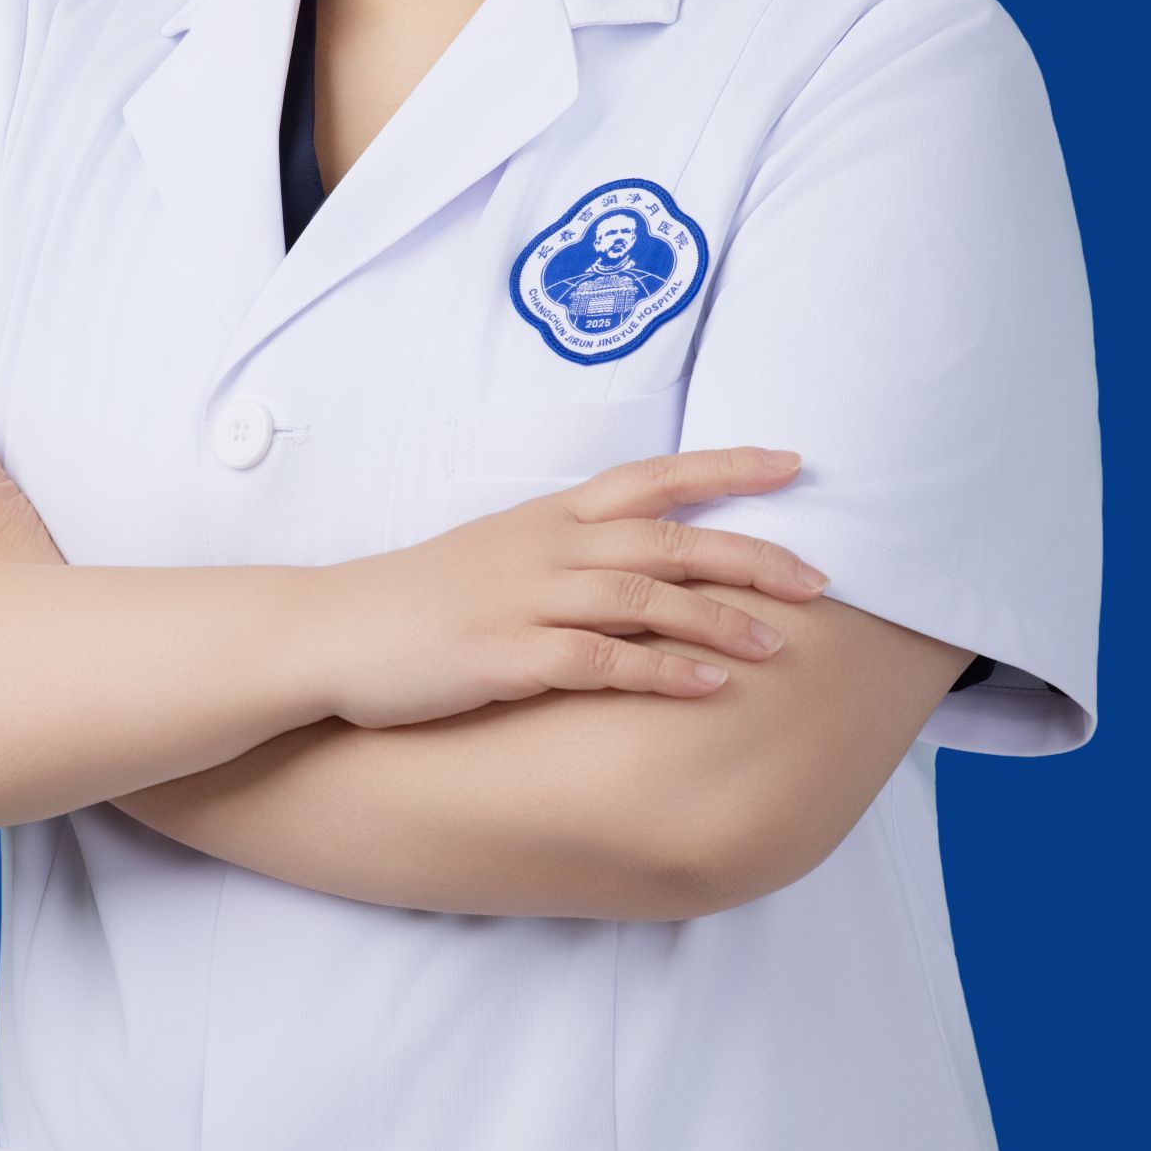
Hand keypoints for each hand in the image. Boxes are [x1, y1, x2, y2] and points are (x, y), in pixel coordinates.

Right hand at [312, 446, 827, 727]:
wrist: (331, 632)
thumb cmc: (421, 598)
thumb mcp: (499, 551)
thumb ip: (568, 547)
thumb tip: (640, 557)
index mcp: (549, 516)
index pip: (653, 476)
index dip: (726, 466)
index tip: (793, 463)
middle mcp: (547, 548)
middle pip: (668, 539)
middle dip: (750, 554)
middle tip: (819, 579)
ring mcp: (527, 601)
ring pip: (645, 599)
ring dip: (719, 620)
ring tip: (780, 644)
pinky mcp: (508, 657)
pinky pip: (601, 663)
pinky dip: (662, 672)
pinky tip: (709, 686)